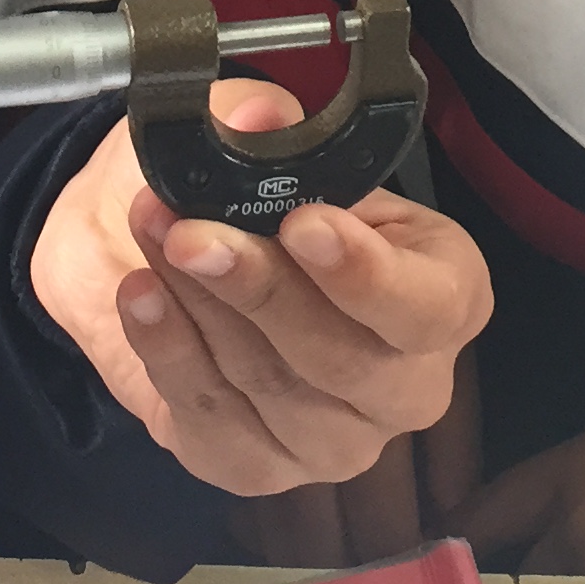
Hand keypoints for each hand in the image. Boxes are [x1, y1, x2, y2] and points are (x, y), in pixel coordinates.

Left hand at [32, 83, 491, 495]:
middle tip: (194, 234)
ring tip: (152, 234)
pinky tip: (141, 297)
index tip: (304, 224)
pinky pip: (213, 425)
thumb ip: (266, 123)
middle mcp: (403, 382)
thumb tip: (254, 115)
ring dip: (201, 307)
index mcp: (443, 291)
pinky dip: (169, 354)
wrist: (171, 248)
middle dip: (261, 290)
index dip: (371, 276)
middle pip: (346, 362)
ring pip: (271, 390)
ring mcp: (333, 440)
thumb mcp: (262, 139)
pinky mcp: (257, 468)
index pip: (432, 307)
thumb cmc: (254, 198)